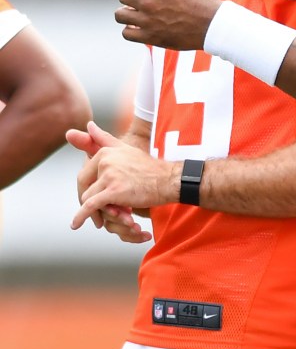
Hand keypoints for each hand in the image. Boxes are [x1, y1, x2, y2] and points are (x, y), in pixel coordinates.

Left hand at [67, 120, 175, 236]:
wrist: (168, 180)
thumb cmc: (149, 167)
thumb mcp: (125, 149)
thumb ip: (103, 138)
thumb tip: (88, 124)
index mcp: (105, 152)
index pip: (85, 172)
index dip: (87, 186)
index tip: (92, 196)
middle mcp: (104, 161)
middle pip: (83, 184)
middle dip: (85, 198)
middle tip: (92, 210)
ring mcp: (108, 176)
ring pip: (87, 197)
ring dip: (93, 210)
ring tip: (100, 219)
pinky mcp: (113, 191)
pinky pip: (91, 206)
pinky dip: (81, 216)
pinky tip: (75, 224)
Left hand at [79, 0, 221, 49]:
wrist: (214, 26)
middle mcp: (149, 0)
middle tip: (148, 3)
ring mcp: (148, 20)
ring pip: (121, 15)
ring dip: (129, 14)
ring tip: (147, 16)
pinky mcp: (150, 37)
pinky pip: (126, 33)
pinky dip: (131, 31)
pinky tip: (146, 29)